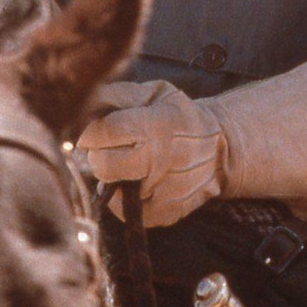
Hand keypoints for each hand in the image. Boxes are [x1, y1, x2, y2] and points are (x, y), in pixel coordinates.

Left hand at [76, 81, 224, 226]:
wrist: (221, 148)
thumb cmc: (180, 117)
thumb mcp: (156, 93)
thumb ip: (119, 95)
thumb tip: (85, 101)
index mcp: (158, 124)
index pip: (104, 132)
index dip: (90, 132)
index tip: (92, 132)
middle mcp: (162, 159)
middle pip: (103, 166)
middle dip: (99, 156)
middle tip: (109, 150)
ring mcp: (166, 190)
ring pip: (113, 192)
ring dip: (115, 179)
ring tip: (130, 165)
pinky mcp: (167, 213)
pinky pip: (127, 213)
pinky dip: (126, 200)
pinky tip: (138, 183)